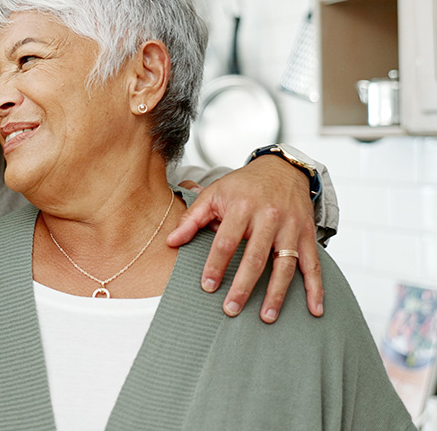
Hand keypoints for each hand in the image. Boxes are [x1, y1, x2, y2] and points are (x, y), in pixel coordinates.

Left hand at [166, 155, 322, 323]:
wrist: (282, 169)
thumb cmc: (243, 185)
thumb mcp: (214, 193)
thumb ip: (192, 218)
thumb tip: (170, 241)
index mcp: (242, 207)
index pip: (226, 241)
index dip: (216, 265)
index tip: (207, 286)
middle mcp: (269, 217)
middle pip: (256, 257)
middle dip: (243, 286)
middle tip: (231, 309)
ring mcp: (291, 227)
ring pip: (285, 265)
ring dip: (276, 294)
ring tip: (266, 317)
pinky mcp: (307, 235)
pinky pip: (313, 264)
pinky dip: (316, 288)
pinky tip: (315, 310)